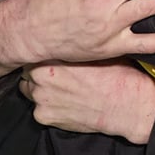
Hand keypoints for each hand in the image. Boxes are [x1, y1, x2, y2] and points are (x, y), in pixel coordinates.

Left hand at [20, 58, 154, 143]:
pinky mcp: (43, 117)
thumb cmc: (115, 74)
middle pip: (28, 70)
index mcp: (52, 56)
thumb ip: (73, 45)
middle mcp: (40, 77)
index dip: (44, 53)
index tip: (53, 55)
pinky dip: (48, 106)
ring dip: (41, 88)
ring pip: (29, 89)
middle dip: (40, 70)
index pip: (34, 50)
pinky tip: (66, 103)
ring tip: (63, 89)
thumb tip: (63, 37)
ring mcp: (40, 98)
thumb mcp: (96, 49)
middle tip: (60, 73)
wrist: (127, 105)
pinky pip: (38, 109)